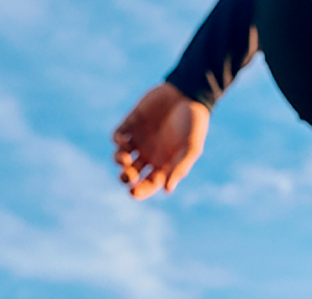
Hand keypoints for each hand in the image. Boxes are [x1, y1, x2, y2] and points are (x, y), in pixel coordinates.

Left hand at [113, 83, 209, 199]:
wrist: (188, 93)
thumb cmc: (194, 123)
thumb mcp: (190, 148)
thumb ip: (179, 168)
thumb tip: (167, 190)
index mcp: (164, 164)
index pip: (148, 184)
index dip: (139, 191)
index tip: (133, 192)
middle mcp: (149, 154)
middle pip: (131, 173)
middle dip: (126, 178)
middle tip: (128, 175)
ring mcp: (139, 139)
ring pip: (121, 157)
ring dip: (119, 161)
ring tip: (125, 159)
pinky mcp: (131, 123)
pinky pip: (117, 136)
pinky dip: (117, 142)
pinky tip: (124, 143)